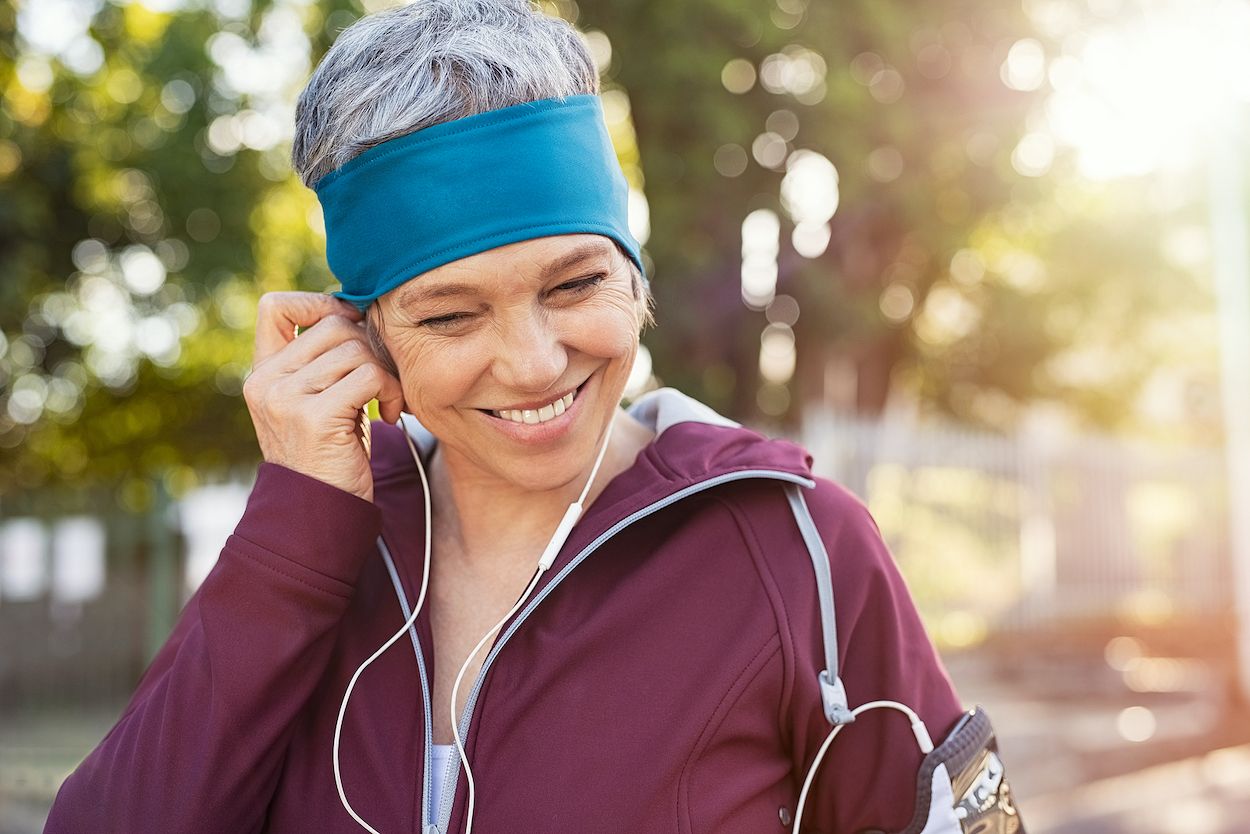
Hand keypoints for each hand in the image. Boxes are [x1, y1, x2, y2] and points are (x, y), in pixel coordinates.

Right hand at [242, 291, 404, 502]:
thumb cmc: (331, 455)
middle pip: (333, 323)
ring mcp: (286, 398)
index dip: (319, 304)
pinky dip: (391, 390)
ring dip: (385, 372)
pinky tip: (389, 416)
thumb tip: (357, 310)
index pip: (275, 305)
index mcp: (262, 373)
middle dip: (370, 346)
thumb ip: (321, 361)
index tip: (352, 331)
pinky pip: (368, 375)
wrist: (319, 515)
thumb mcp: (316, 402)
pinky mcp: (314, 417)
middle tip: (383, 380)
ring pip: (355, 348)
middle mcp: (266, 381)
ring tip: (387, 401)